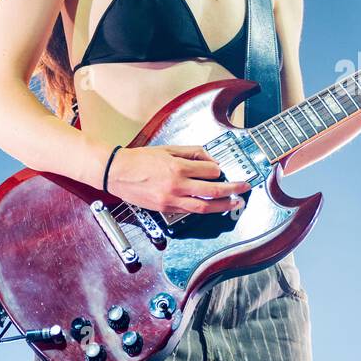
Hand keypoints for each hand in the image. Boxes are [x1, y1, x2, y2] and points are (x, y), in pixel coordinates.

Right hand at [105, 145, 248, 213]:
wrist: (116, 172)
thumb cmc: (139, 159)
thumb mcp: (168, 149)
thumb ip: (192, 153)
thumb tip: (210, 159)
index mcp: (178, 167)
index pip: (210, 171)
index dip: (218, 170)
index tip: (221, 170)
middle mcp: (176, 185)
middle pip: (212, 191)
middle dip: (232, 190)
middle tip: (244, 187)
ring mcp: (171, 200)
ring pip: (204, 207)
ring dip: (222, 206)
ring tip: (234, 203)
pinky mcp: (165, 209)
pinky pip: (189, 211)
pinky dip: (202, 209)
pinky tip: (210, 207)